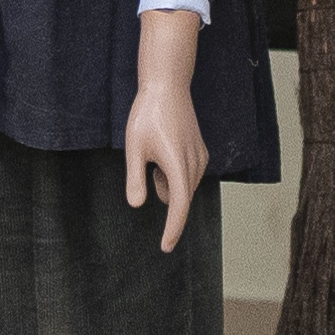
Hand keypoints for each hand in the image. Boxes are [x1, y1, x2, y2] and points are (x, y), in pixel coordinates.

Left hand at [124, 5, 207, 254]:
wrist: (168, 87)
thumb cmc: (147, 116)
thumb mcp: (133, 148)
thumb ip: (135, 179)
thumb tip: (138, 205)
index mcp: (177, 165)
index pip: (178, 207)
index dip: (172, 230)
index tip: (166, 247)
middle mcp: (194, 164)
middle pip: (180, 198)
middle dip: (162, 194)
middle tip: (149, 167)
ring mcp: (201, 158)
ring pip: (183, 187)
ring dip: (167, 183)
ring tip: (154, 154)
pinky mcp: (201, 153)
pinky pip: (187, 176)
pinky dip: (174, 175)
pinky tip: (163, 152)